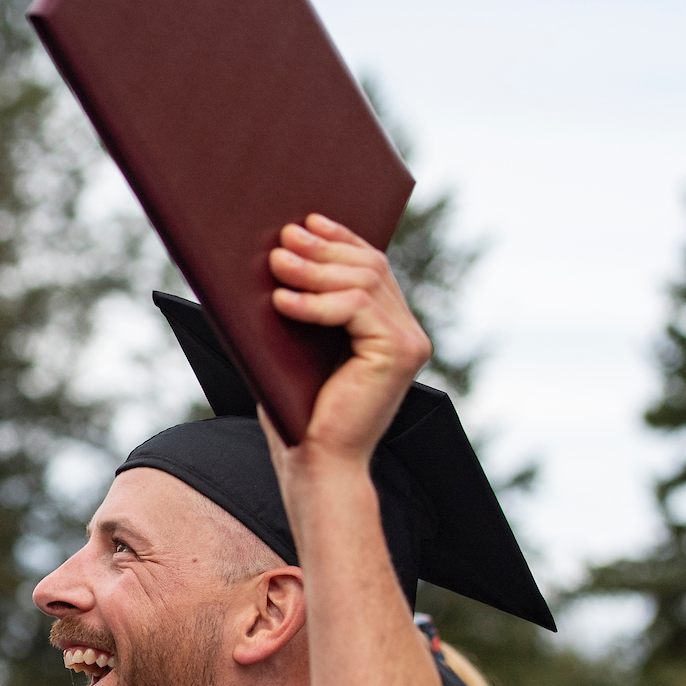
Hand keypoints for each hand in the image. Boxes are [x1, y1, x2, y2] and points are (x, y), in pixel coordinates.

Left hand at [261, 215, 430, 473]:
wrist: (317, 464)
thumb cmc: (298, 413)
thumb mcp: (296, 348)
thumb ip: (303, 308)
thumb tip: (276, 257)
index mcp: (390, 329)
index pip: (371, 268)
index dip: (340, 240)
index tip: (307, 221)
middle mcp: (409, 333)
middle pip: (369, 268)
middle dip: (322, 248)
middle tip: (283, 236)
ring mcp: (409, 342)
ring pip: (363, 282)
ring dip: (313, 268)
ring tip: (276, 262)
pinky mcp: (398, 353)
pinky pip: (354, 308)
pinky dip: (314, 302)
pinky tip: (282, 301)